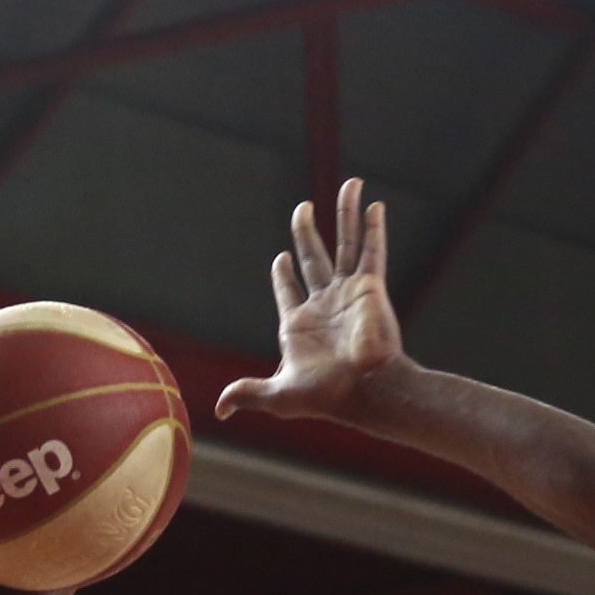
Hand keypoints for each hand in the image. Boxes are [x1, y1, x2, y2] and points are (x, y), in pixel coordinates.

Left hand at [214, 178, 402, 425]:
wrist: (365, 391)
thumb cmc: (326, 396)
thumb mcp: (278, 395)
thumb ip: (249, 393)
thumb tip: (220, 409)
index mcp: (301, 323)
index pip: (289, 289)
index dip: (283, 274)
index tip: (281, 257)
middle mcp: (326, 303)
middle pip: (315, 258)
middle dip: (307, 233)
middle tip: (302, 209)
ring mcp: (349, 293)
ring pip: (346, 244)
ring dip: (345, 215)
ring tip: (349, 185)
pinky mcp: (371, 288)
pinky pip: (371, 252)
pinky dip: (372, 229)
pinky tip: (373, 205)